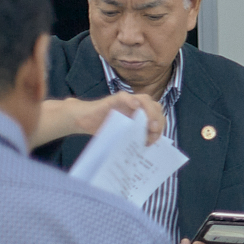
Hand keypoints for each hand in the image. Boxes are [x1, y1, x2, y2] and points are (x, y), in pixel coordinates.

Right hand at [35, 93, 166, 146]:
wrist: (84, 120)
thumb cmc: (104, 128)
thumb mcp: (124, 135)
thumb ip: (135, 137)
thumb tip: (149, 147)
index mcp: (140, 115)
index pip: (157, 116)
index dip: (159, 127)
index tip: (154, 139)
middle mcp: (136, 106)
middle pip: (155, 107)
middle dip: (158, 120)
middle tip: (153, 131)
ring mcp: (126, 101)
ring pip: (145, 99)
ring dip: (150, 111)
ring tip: (149, 124)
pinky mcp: (114, 100)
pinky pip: (125, 96)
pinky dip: (132, 100)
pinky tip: (135, 107)